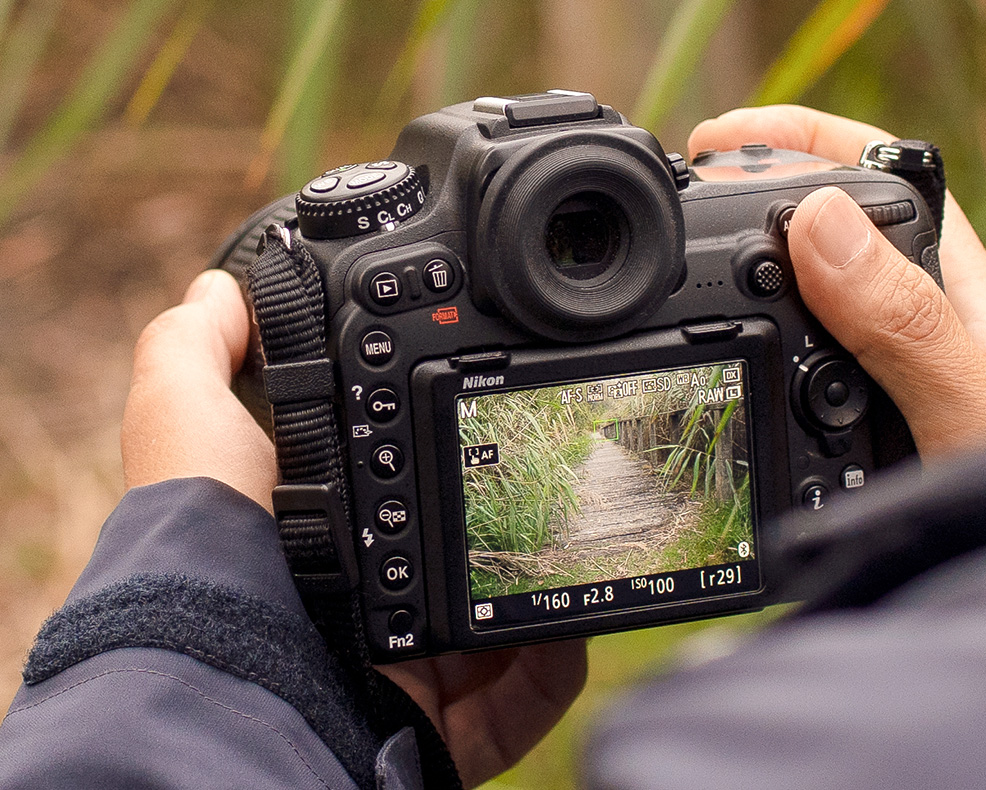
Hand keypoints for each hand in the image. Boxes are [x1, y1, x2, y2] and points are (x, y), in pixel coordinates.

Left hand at [121, 268, 585, 786]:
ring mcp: (413, 675)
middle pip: (466, 562)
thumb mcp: (185, 422)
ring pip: (509, 627)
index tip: (482, 411)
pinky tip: (572, 618)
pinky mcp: (447, 729)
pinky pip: (528, 695)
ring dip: (552, 587)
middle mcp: (369, 615)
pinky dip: (559, 659)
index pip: (403, 499)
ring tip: (582, 542)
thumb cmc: (207, 539)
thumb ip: (197, 349)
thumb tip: (221, 286)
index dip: (444, 457)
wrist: (231, 664)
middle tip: (554, 483)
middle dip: (514, 524)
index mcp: (326, 549)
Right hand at [689, 106, 985, 457]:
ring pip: (799, 296)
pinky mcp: (856, 410)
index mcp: (947, 275)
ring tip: (685, 284)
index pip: (869, 169)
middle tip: (678, 215)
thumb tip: (818, 223)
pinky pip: (792, 361)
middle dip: (748, 203)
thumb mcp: (968, 399)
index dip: (794, 139)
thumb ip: (904, 321)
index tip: (714, 145)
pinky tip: (723, 363)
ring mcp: (881, 358)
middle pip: (821, 224)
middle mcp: (911, 307)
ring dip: (743, 282)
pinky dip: (748, 350)